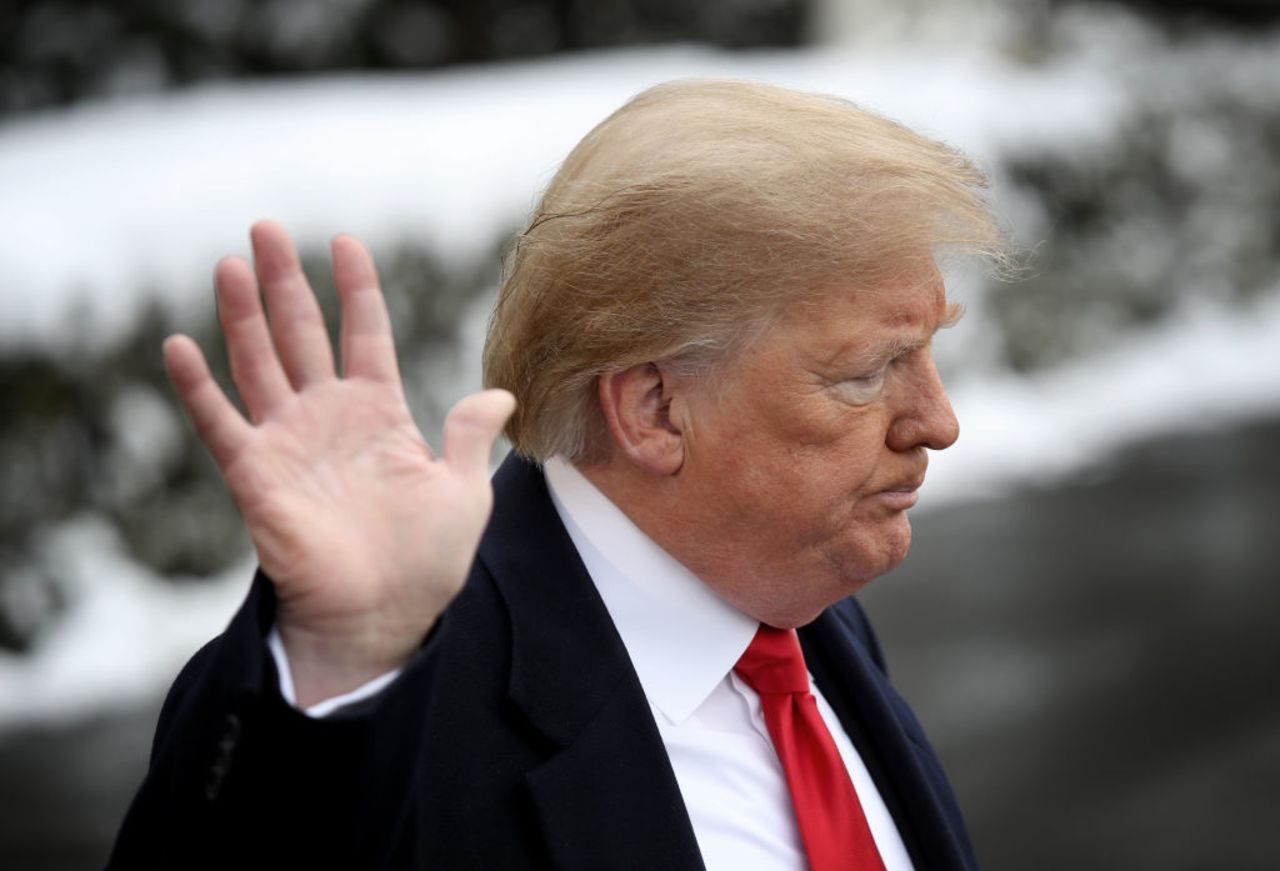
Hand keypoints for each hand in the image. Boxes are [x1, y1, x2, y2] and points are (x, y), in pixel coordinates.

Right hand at [163, 221, 514, 706]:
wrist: (383, 617)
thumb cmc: (426, 561)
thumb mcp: (465, 491)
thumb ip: (470, 435)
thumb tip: (501, 392)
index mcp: (381, 414)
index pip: (365, 334)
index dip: (356, 288)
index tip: (345, 242)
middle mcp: (330, 418)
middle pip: (302, 334)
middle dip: (285, 282)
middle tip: (266, 227)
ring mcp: (290, 442)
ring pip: (258, 363)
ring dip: (242, 315)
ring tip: (230, 263)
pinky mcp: (256, 476)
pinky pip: (220, 424)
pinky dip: (198, 387)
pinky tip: (179, 345)